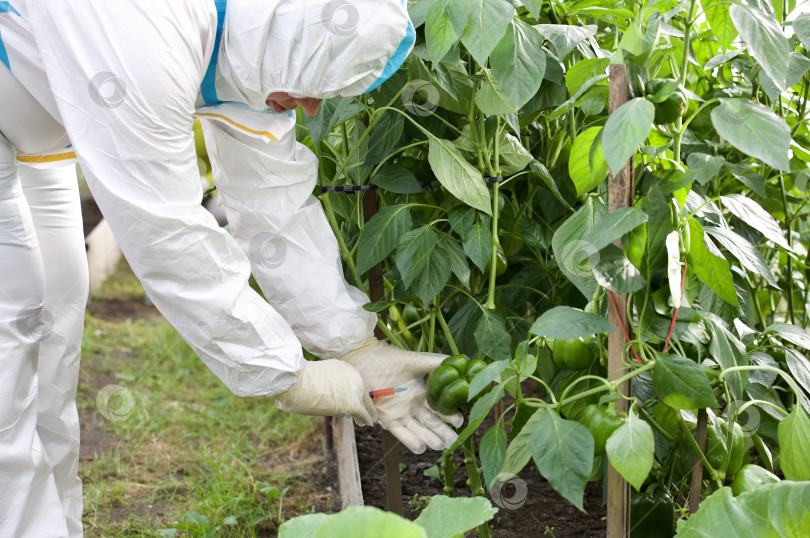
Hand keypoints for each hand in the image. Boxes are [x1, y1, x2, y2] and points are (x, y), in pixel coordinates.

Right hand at [274, 360, 376, 425]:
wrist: (298, 382)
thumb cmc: (302, 380)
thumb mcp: (322, 375)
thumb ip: (332, 382)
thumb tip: (333, 393)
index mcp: (346, 368)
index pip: (357, 383)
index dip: (359, 394)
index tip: (360, 400)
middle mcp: (353, 377)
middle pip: (364, 394)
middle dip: (366, 404)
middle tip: (369, 412)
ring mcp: (354, 391)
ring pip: (364, 404)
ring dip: (364, 413)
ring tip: (365, 421)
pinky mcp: (352, 405)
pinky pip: (363, 414)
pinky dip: (366, 419)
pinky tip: (368, 423)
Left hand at [341, 338, 462, 453]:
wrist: (361, 361)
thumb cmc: (387, 359)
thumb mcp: (415, 360)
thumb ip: (435, 362)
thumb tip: (459, 361)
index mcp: (420, 391)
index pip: (438, 406)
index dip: (449, 414)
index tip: (460, 420)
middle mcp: (412, 404)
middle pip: (430, 421)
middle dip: (442, 431)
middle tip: (454, 440)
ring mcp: (399, 412)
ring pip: (418, 429)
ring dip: (429, 438)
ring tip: (440, 446)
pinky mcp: (386, 418)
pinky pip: (400, 432)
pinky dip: (409, 440)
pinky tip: (420, 447)